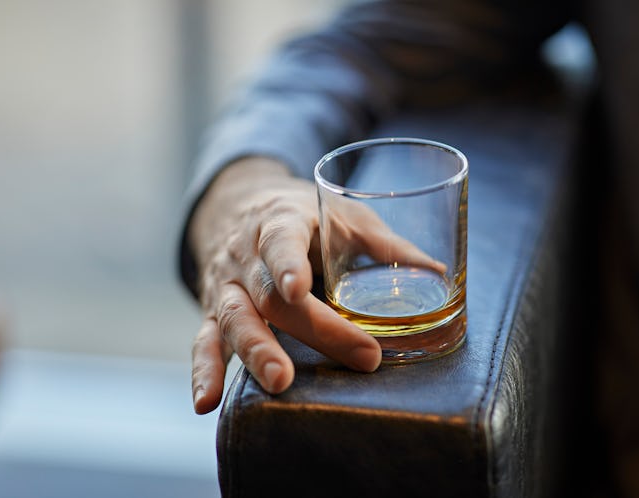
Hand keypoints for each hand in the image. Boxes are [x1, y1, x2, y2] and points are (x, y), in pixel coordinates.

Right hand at [188, 157, 381, 413]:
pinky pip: (203, 342)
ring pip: (233, 319)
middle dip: (313, 328)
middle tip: (359, 356)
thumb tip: (436, 272)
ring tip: (280, 382)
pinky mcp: (213, 312)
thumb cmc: (301, 214)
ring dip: (256, 352)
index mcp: (278, 221)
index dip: (287, 263)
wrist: (238, 208)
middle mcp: (245, 255)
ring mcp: (225, 286)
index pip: (279, 241)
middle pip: (270, 294)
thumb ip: (382, 244)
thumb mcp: (342, 214)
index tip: (299, 288)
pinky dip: (203, 372)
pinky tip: (206, 404)